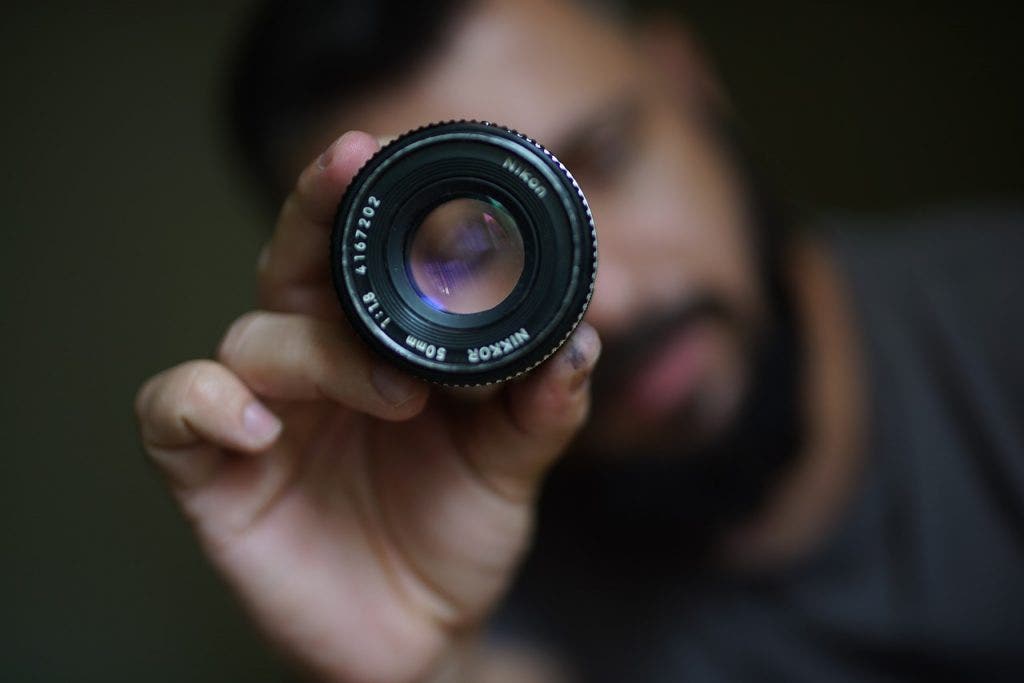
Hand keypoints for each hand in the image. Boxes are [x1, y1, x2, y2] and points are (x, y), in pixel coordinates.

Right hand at [134, 131, 599, 682]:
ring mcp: (260, 414)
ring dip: (317, 353)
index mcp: (378, 346)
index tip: (382, 151)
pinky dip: (205, 402)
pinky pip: (174, 412)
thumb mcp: (511, 465)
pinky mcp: (214, 472)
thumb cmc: (453, 534)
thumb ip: (541, 405)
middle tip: (345, 169)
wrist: (419, 634)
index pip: (360, 254)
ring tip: (393, 397)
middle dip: (315, 213)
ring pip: (254, 338)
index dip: (362, 199)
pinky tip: (259, 424)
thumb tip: (579, 340)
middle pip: (292, 263)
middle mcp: (314, 365)